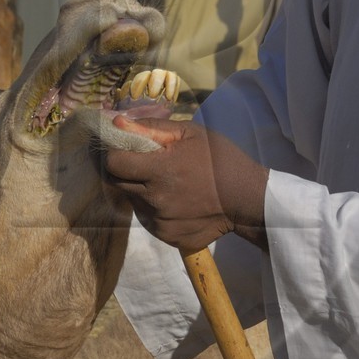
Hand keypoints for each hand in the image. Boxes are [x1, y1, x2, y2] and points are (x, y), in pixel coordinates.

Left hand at [104, 117, 269, 252]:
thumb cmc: (220, 160)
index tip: (120, 148)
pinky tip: (174, 200)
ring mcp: (159, 221)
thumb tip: (116, 122)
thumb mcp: (190, 133)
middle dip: (123, 170)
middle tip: (142, 163)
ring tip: (166, 182)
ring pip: (132, 201)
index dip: (111, 153)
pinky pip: (148, 218)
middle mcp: (154, 199)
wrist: (247, 199)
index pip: (112, 163)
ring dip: (140, 189)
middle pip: (116, 182)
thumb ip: (151, 128)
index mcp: (160, 170)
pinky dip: (153, 208)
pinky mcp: (165, 236)